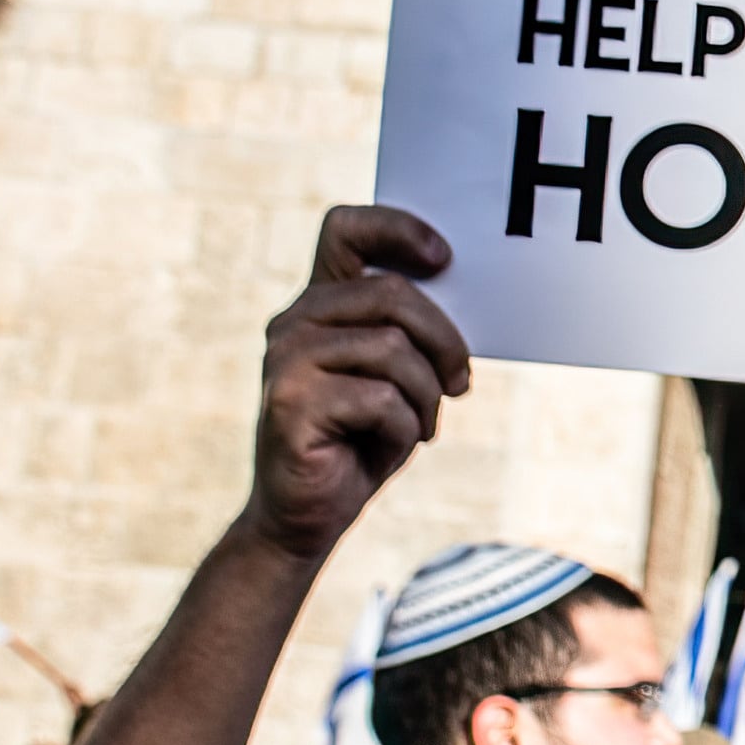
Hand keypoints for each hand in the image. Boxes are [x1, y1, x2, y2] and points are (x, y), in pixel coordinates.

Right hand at [250, 208, 472, 558]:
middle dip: (444, 342)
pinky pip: (382, 400)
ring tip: (414, 425)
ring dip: (424, 396)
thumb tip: (455, 291)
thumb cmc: (362, 440)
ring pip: (394, 350)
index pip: (346, 229)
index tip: (444, 258)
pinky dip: (403, 429)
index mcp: (320, 306)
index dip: (398, 228)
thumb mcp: (395, 377)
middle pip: (394, 295)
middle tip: (459, 384)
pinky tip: (384, 447)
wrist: (309, 515)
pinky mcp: (290, 401)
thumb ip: (409, 331)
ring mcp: (286, 360)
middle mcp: (294, 322)